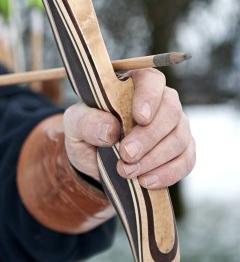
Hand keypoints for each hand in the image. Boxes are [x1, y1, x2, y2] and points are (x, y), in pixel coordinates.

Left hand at [63, 68, 195, 188]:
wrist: (94, 158)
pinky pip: (186, 160)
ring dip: (154, 159)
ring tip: (127, 171)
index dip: (149, 97)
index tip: (140, 118)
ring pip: (179, 138)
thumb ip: (86, 122)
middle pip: (170, 111)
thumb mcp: (74, 124)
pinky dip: (167, 173)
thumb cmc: (86, 130)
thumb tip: (110, 130)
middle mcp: (160, 100)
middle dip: (149, 137)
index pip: (151, 80)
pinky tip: (145, 181)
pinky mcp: (182, 150)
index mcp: (133, 84)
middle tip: (126, 155)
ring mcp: (175, 125)